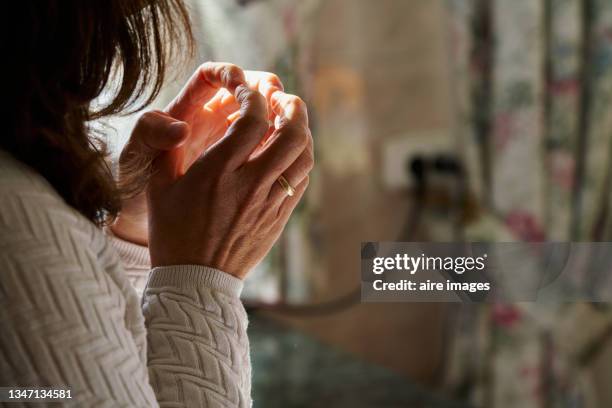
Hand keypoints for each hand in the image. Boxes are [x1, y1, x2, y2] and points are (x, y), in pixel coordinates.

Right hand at [147, 65, 312, 278]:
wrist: (196, 279)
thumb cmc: (172, 231)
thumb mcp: (158, 185)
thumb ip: (171, 146)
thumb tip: (186, 119)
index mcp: (218, 172)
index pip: (252, 120)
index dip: (254, 96)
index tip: (248, 90)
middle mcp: (249, 185)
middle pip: (291, 134)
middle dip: (292, 107)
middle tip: (284, 98)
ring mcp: (269, 203)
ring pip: (303, 157)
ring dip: (302, 132)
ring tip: (290, 120)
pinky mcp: (279, 218)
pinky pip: (300, 180)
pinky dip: (299, 158)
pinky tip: (287, 153)